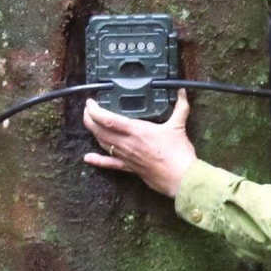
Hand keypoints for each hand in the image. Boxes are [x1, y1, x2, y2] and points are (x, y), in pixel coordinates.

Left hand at [83, 91, 197, 196]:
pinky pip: (109, 164)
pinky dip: (97, 160)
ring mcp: (126, 156)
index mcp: (136, 130)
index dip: (94, 110)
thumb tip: (182, 92)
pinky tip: (88, 158)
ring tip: (90, 124)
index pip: (108, 119)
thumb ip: (180, 107)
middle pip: (100, 130)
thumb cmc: (178, 153)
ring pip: (103, 143)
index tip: (90, 102)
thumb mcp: (178, 125)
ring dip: (93, 133)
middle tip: (87, 110)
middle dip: (89, 119)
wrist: (180, 177)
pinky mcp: (129, 168)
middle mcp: (127, 143)